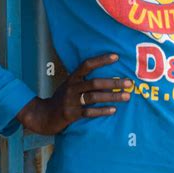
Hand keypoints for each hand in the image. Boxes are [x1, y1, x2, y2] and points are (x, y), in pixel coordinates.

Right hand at [16, 53, 132, 135]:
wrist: (44, 116)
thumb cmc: (61, 98)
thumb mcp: (69, 85)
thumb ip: (84, 81)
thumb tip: (108, 78)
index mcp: (72, 77)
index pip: (87, 64)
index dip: (101, 60)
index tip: (117, 56)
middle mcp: (72, 87)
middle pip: (95, 82)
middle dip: (113, 82)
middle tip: (129, 82)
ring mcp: (71, 101)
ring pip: (94, 97)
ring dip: (112, 96)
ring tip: (126, 97)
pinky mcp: (71, 114)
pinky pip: (89, 112)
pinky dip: (102, 111)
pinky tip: (113, 110)